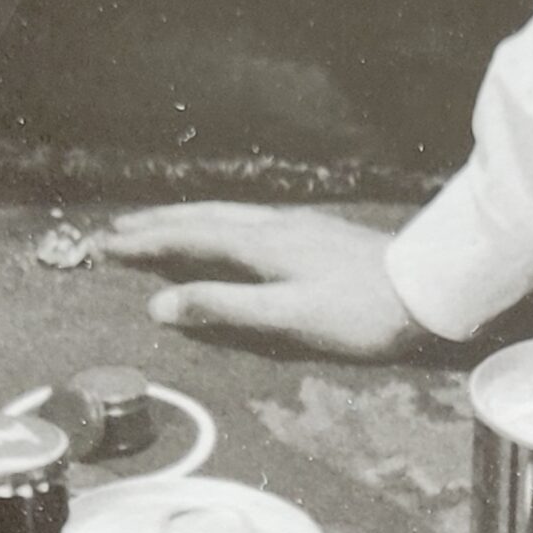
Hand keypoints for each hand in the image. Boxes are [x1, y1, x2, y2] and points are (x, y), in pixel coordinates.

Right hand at [96, 207, 428, 358]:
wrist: (426, 287)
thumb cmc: (359, 310)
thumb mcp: (287, 317)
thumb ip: (223, 308)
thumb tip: (160, 305)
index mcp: (259, 244)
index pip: (187, 238)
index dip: (145, 243)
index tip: (106, 246)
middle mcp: (271, 225)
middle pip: (201, 218)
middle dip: (155, 224)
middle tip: (114, 230)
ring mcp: (294, 225)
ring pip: (224, 215)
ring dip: (184, 219)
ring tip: (155, 225)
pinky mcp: (313, 232)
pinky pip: (246, 220)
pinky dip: (216, 222)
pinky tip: (223, 229)